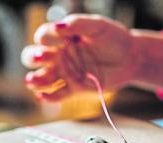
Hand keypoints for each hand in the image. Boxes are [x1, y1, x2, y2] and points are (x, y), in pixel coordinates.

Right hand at [21, 14, 139, 101]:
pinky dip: (47, 97)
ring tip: (31, 81)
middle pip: (32, 57)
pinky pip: (56, 95)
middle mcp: (59, 55)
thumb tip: (58, 26)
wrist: (130, 58)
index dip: (47, 37)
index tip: (62, 37)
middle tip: (42, 57)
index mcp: (61, 38)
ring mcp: (64, 72)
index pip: (43, 36)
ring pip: (41, 78)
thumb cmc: (113, 38)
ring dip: (34, 80)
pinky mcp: (73, 88)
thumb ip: (78, 24)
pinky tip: (42, 96)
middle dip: (33, 57)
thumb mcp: (98, 26)